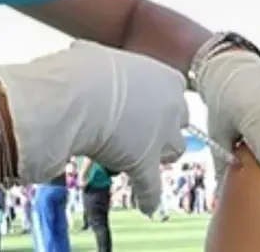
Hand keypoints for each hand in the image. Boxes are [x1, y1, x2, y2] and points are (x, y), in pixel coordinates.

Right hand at [0, 41, 188, 214]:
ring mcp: (162, 137)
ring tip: (144, 161)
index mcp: (166, 77)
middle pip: (180, 122)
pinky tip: (147, 205)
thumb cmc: (84, 70)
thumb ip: (101, 61)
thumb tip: (82, 54)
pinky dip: (149, 197)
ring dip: (161, 157)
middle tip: (144, 131)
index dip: (156, 99)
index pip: (173, 90)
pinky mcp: (146, 164)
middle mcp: (173, 107)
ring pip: (174, 151)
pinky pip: (152, 187)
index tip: (142, 103)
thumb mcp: (97, 55)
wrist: (79, 94)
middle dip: (164, 128)